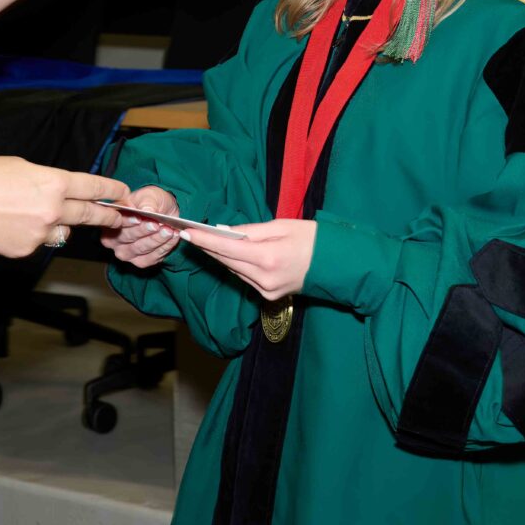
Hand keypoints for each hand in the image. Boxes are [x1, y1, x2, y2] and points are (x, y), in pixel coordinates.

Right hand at [0, 156, 128, 256]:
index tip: (122, 193)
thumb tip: (56, 190)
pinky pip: (39, 242)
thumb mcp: (20, 165)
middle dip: (107, 216)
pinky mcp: (26, 250)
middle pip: (90, 215)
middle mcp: (53, 210)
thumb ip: (45, 179)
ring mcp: (40, 233)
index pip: (94, 187)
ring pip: (63, 232)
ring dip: (61, 225)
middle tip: (117, 217)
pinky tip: (13, 224)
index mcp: (54, 183)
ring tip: (39, 215)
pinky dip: (33, 235)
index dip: (111, 190)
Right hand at [100, 185, 180, 267]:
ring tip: (169, 230)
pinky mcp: (140, 261)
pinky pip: (152, 258)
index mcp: (110, 220)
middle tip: (156, 224)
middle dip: (143, 231)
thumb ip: (147, 202)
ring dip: (156, 240)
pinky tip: (173, 237)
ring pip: (140, 249)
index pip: (115, 221)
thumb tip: (147, 210)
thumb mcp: (149, 195)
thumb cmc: (150, 202)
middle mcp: (112, 239)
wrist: (163, 211)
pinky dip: (164, 247)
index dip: (127, 220)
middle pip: (125, 237)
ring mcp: (126, 252)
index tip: (139, 217)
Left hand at [178, 219, 316, 299]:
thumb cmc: (313, 239)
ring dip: (221, 256)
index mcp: (267, 258)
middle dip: (208, 247)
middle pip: (226, 261)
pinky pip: (245, 278)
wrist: (339, 266)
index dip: (203, 240)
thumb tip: (224, 232)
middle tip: (190, 233)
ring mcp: (267, 292)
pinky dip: (237, 265)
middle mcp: (264, 279)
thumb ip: (250, 231)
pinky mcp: (270, 297)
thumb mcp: (281, 226)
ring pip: (234, 271)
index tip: (185, 233)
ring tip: (205, 240)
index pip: (226, 248)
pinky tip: (230, 254)